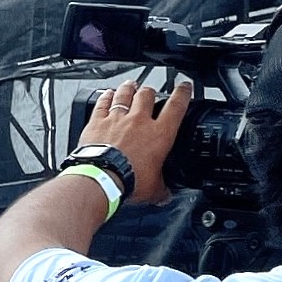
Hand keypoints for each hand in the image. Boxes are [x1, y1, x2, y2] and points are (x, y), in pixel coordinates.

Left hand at [80, 76, 193, 205]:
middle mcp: (139, 121)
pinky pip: (102, 103)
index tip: (184, 86)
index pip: (177, 106)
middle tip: (151, 90)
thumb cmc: (129, 181)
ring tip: (132, 84)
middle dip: (151, 90)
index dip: (183, 93)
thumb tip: (166, 196)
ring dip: (129, 88)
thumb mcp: (153, 189)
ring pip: (125, 94)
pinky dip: (106, 97)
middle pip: (148, 95)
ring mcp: (117, 118)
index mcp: (160, 134)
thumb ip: (162, 189)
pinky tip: (107, 94)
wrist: (101, 178)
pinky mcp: (97, 121)